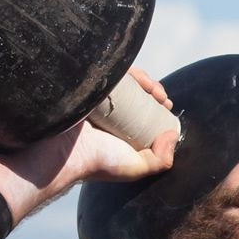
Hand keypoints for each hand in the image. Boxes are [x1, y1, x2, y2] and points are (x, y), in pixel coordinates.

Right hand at [63, 68, 178, 184]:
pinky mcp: (86, 86)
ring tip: (151, 87)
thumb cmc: (98, 161)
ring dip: (144, 79)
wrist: (65, 150)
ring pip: (124, 83)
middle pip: (136, 95)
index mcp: (118, 132)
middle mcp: (108, 115)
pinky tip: (137, 76)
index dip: (159, 106)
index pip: (143, 113)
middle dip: (154, 91)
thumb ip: (160, 161)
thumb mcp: (135, 168)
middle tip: (161, 96)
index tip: (167, 106)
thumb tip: (173, 135)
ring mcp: (96, 99)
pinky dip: (125, 70)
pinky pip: (107, 72)